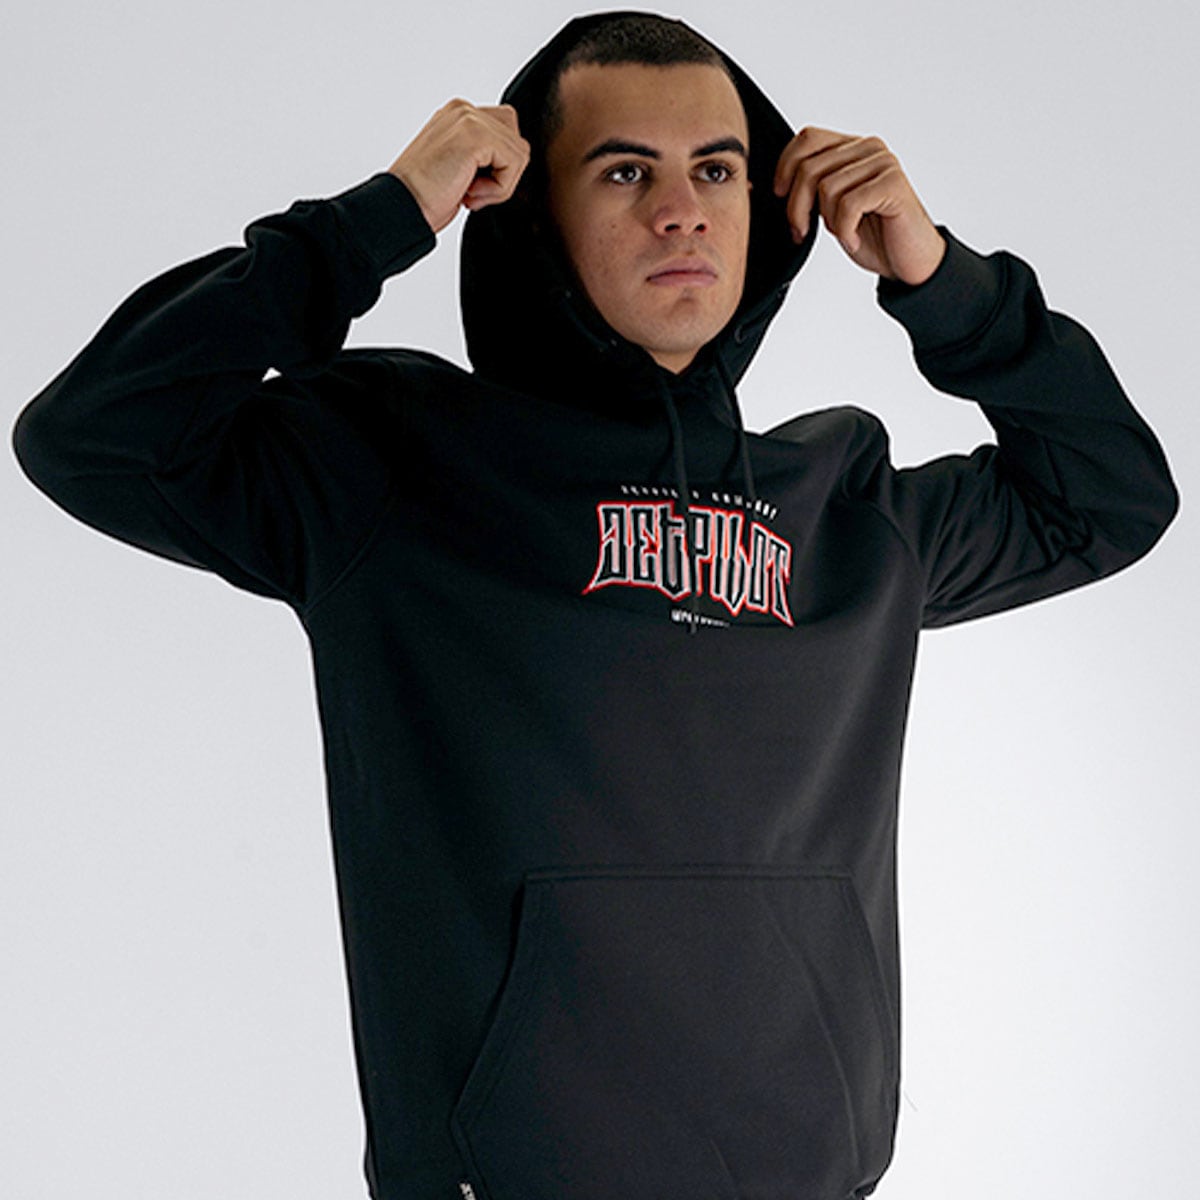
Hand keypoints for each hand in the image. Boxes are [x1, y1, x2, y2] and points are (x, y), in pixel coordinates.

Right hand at [387, 99, 530, 234]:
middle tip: (472, 191)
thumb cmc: (423, 195)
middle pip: (516, 137)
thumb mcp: (458, 167)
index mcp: (458, 116)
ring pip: (519, 152)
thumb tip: (511, 161)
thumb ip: (482, 155)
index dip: (498, 165)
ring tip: (469, 193)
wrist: (402, 206)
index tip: (469, 186)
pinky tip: (470, 193)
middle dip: (503, 172)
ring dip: (500, 184)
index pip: (505, 130)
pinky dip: (499, 188)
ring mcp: (469, 119)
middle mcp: (463, 111)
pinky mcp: (476, 135)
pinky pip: (514, 162)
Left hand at [773, 127, 945, 284]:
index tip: (781, 197)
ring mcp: (883, 163)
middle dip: (796, 207)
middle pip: (810, 168)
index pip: (807, 138)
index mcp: (851, 147)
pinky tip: (854, 239)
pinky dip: (844, 230)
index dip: (785, 168)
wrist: (908, 262)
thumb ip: (808, 191)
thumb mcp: (829, 210)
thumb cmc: (870, 236)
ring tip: (842, 234)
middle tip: (801, 232)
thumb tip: (761, 187)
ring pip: (827, 188)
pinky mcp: (893, 184)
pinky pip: (848, 204)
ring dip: (826, 221)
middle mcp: (868, 148)